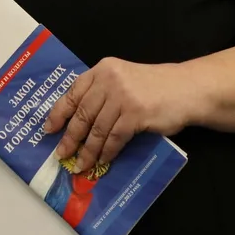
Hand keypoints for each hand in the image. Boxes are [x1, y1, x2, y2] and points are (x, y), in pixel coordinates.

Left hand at [43, 59, 189, 172]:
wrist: (186, 88)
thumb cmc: (154, 87)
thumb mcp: (123, 80)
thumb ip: (102, 93)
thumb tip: (77, 122)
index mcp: (103, 70)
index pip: (73, 92)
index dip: (59, 113)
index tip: (48, 129)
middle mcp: (110, 80)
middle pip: (82, 113)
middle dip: (70, 137)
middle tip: (61, 154)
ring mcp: (123, 96)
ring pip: (97, 129)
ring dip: (88, 150)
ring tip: (81, 164)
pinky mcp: (136, 113)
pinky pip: (115, 137)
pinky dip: (107, 152)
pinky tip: (103, 161)